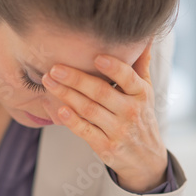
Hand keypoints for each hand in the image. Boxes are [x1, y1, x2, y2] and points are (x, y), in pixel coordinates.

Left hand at [41, 40, 167, 192]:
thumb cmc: (141, 118)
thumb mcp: (146, 93)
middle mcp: (131, 112)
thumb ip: (140, 66)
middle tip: (55, 68)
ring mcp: (118, 131)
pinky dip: (72, 121)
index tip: (95, 56)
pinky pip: (86, 132)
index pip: (128, 78)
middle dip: (76, 79)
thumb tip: (144, 37)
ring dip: (67, 95)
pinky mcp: (106, 147)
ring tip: (49, 82)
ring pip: (89, 110)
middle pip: (101, 93)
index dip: (113, 67)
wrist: (146, 158)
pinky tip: (58, 109)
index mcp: (141, 94)